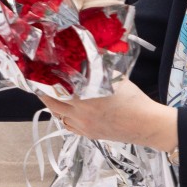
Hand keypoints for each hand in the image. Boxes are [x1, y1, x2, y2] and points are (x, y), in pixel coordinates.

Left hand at [40, 79, 177, 151]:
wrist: (147, 124)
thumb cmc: (134, 99)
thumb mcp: (115, 78)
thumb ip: (98, 67)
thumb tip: (88, 52)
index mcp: (86, 97)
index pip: (56, 88)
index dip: (45, 80)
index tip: (39, 73)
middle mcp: (81, 113)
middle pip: (52, 103)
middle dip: (44, 92)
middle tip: (41, 82)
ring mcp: (83, 126)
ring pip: (58, 116)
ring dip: (53, 105)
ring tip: (51, 94)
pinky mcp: (88, 134)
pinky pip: (68, 126)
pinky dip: (64, 117)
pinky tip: (66, 109)